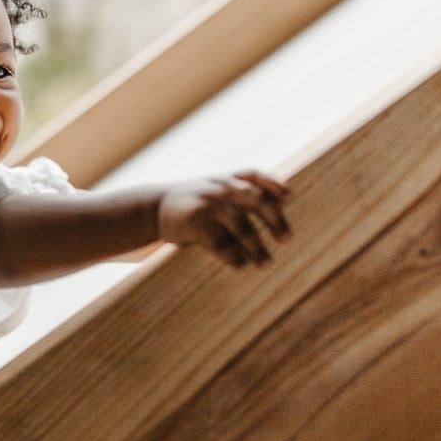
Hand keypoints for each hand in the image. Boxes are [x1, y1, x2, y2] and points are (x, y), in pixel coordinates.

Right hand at [157, 171, 291, 267]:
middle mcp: (218, 187)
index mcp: (223, 178)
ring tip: (266, 264)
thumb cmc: (188, 203)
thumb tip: (277, 203)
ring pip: (242, 226)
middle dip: (274, 220)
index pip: (254, 175)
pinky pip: (222, 243)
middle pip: (256, 200)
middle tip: (286, 239)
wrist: (150, 209)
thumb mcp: (210, 189)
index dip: (274, 185)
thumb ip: (237, 192)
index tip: (290, 199)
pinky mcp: (196, 223)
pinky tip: (240, 265)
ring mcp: (208, 204)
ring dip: (256, 248)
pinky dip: (234, 256)